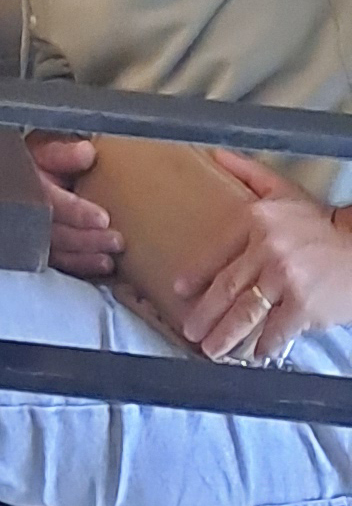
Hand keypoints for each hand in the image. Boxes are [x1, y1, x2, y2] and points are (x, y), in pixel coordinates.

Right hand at [28, 133, 121, 278]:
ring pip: (55, 253)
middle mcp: (25, 213)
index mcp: (25, 184)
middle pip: (53, 233)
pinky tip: (102, 266)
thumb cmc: (37, 162)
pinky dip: (80, 267)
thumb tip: (86, 152)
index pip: (49, 201)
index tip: (103, 218)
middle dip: (85, 240)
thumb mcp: (46, 149)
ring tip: (110, 259)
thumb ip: (63, 153)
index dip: (75, 211)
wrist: (23, 175)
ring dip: (84, 257)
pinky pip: (58, 264)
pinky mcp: (40, 249)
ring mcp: (30, 234)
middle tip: (116, 240)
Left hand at [174, 151, 351, 360]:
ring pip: (245, 312)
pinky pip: (276, 330)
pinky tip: (257, 352)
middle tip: (192, 332)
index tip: (181, 292)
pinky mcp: (302, 305)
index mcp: (256, 219)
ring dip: (225, 336)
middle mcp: (266, 248)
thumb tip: (216, 153)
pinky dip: (265, 344)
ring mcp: (284, 278)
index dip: (196, 275)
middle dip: (205, 314)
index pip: (217, 251)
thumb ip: (248, 173)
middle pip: (226, 288)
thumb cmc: (323, 224)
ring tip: (213, 349)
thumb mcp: (284, 191)